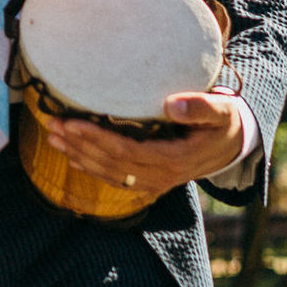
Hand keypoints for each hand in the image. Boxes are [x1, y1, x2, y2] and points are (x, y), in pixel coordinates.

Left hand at [45, 92, 250, 204]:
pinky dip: (92, 168)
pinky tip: (73, 157)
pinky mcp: (151, 181)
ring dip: (79, 155)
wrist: (234, 145)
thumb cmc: (225, 122)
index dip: (97, 138)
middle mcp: (162, 175)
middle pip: (111, 162)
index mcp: (175, 158)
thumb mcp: (222, 110)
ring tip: (53, 137)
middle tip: (53, 124)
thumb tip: (173, 104)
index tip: (73, 122)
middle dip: (79, 144)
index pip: (126, 150)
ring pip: (110, 172)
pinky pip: (117, 178)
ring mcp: (155, 182)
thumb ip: (201, 107)